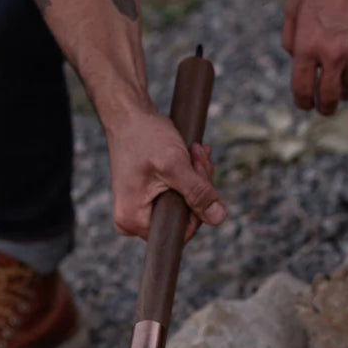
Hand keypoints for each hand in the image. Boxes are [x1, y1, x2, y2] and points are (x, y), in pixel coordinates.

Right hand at [106, 112, 224, 240]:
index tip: (197, 173)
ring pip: (182, 204)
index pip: (181, 231)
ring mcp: (138, 210)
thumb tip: (218, 218)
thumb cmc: (144, 136)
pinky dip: (187, 176)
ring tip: (193, 151)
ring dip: (195, 178)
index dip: (198, 207)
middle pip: (182, 217)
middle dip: (197, 186)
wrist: (128, 115)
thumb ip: (197, 192)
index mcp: (133, 221)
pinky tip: (190, 156)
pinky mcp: (145, 198)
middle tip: (197, 156)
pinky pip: (175, 195)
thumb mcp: (174, 164)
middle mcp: (131, 221)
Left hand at [281, 0, 347, 114]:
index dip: (302, 101)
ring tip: (341, 93)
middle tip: (324, 110)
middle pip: (329, 97)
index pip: (302, 88)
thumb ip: (290, 37)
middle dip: (325, 108)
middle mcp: (333, 54)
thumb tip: (294, 57)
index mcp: (308, 46)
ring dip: (344, 92)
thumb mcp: (293, 6)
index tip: (305, 104)